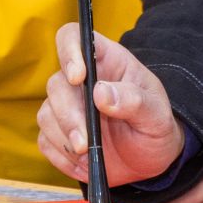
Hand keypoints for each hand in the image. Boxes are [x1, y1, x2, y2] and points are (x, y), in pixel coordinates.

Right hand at [35, 26, 183, 185]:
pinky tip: (83, 165)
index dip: (70, 51)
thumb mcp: (157, 114)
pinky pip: (45, 141)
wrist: (153, 161)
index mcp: (107, 61)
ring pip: (46, 114)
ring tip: (88, 155)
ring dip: (63, 137)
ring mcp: (68, 107)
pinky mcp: (59, 134)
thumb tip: (101, 92)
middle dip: (68, 115)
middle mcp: (82, 81)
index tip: (78, 77)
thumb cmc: (156, 127)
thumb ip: (134, 100)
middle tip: (85, 142)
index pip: (75, 37)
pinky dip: (61, 156)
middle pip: (56, 84)